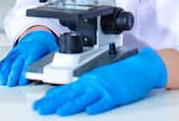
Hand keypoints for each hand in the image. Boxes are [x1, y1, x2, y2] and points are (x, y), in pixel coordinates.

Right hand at [0, 30, 57, 85]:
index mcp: (35, 49)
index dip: (25, 71)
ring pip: (9, 62)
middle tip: (11, 83)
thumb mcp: (53, 50)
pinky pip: (4, 61)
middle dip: (13, 73)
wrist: (37, 36)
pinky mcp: (11, 54)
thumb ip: (54, 59)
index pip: (29, 60)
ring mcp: (17, 52)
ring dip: (5, 72)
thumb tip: (58, 68)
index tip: (23, 80)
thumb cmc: (45, 46)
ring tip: (3, 81)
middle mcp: (24, 50)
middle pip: (17, 62)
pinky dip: (1, 68)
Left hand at [32, 47, 166, 115]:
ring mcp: (104, 88)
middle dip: (54, 103)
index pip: (65, 90)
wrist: (139, 67)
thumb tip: (65, 95)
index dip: (51, 97)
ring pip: (85, 98)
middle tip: (40, 109)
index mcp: (87, 79)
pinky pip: (105, 101)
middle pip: (70, 94)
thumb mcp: (98, 78)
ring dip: (72, 105)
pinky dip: (97, 106)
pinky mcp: (116, 94)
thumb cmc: (120, 74)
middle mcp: (93, 83)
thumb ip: (83, 87)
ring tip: (60, 111)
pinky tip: (90, 111)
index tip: (39, 104)